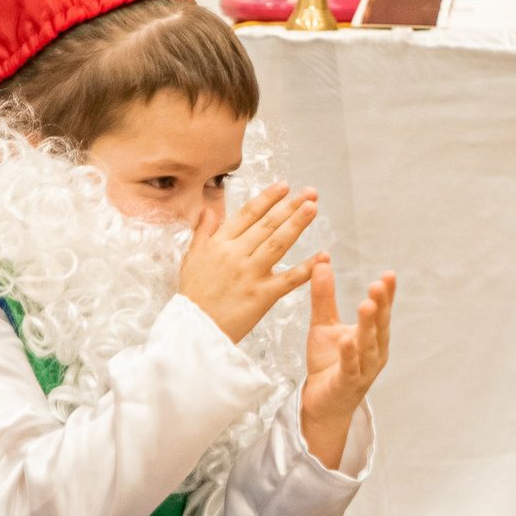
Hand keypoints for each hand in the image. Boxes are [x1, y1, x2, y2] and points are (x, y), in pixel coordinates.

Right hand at [178, 182, 320, 342]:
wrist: (194, 329)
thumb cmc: (194, 294)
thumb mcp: (191, 258)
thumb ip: (203, 232)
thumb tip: (210, 209)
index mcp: (219, 244)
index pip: (247, 214)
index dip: (268, 198)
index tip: (284, 185)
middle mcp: (235, 255)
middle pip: (267, 225)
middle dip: (289, 206)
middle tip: (310, 192)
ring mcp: (250, 274)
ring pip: (277, 244)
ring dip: (297, 224)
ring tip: (313, 208)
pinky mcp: (262, 296)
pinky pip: (288, 279)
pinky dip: (307, 267)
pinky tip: (323, 256)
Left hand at [300, 260, 396, 468]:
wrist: (321, 401)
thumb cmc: (328, 362)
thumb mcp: (323, 324)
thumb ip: (325, 296)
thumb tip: (322, 262)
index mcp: (373, 335)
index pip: (382, 311)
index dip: (387, 294)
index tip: (389, 275)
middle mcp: (375, 351)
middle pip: (380, 325)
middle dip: (381, 305)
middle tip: (378, 285)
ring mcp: (364, 369)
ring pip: (369, 345)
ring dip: (368, 326)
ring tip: (366, 305)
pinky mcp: (348, 384)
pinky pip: (351, 368)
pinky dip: (350, 355)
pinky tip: (347, 340)